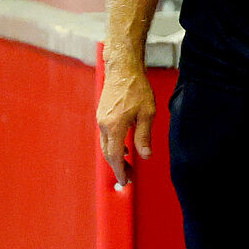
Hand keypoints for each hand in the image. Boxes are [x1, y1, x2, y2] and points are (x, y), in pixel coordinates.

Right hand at [97, 60, 154, 185]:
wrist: (122, 68)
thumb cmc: (136, 88)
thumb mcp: (147, 113)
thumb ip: (144, 136)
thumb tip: (145, 156)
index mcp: (114, 126)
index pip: (114, 156)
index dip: (119, 170)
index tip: (124, 181)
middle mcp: (104, 124)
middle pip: (108, 152)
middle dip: (118, 166)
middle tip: (128, 177)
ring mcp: (101, 118)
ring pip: (106, 144)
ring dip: (115, 156)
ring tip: (128, 164)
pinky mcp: (102, 113)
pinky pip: (106, 134)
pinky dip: (113, 144)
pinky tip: (123, 146)